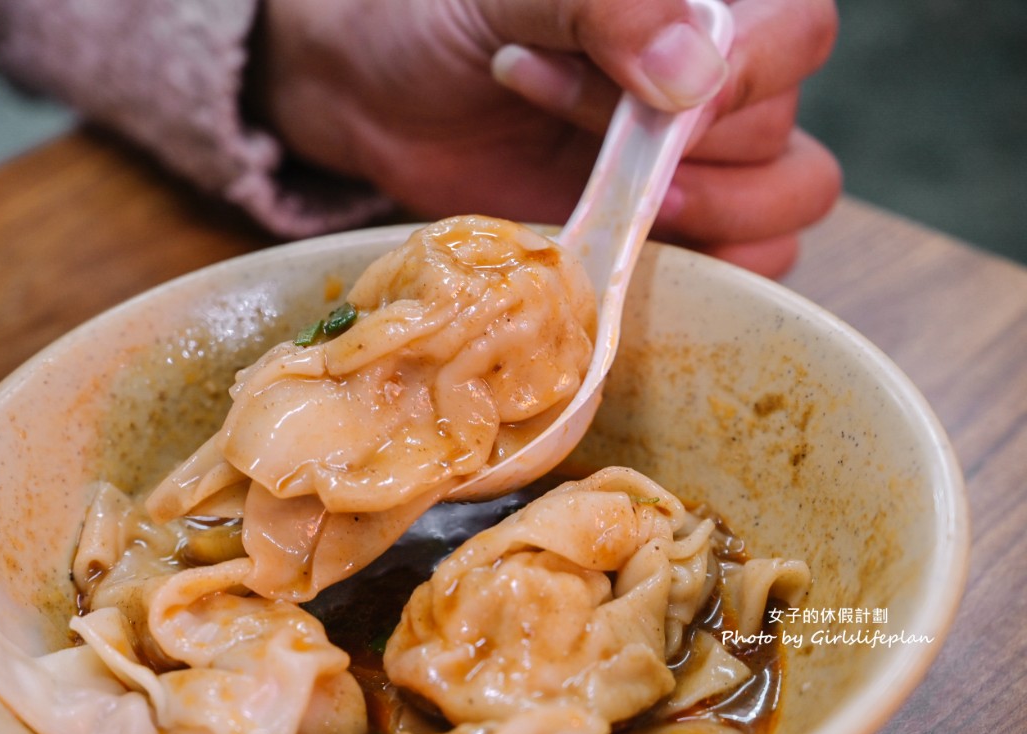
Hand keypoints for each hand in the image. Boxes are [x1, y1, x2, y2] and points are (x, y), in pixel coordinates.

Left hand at [255, 0, 840, 277]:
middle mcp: (723, 85)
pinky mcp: (671, 238)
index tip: (660, 103)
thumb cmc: (444, 22)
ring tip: (586, 180)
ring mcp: (703, 166)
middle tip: (555, 104)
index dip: (748, 75)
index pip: (797, 33)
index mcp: (708, 9)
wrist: (378, 97)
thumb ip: (605, 6)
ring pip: (785, 204)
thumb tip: (693, 80)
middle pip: (780, 133)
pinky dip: (697, 266)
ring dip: (692, 207)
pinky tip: (610, 236)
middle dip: (668, 144)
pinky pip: (745, 267)